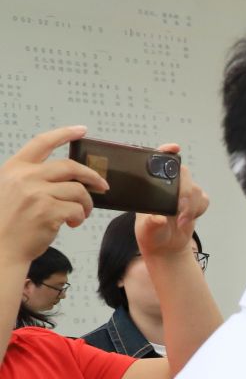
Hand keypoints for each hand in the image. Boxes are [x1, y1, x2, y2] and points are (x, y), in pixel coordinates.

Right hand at [1, 126, 103, 265]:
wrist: (0, 248)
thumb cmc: (8, 222)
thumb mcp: (10, 189)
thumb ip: (31, 178)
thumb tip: (67, 176)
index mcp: (14, 168)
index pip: (42, 142)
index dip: (64, 133)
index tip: (81, 130)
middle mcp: (25, 177)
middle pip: (70, 166)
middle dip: (91, 175)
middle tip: (102, 186)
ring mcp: (37, 194)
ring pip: (78, 190)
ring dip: (86, 203)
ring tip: (81, 213)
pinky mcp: (48, 211)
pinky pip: (77, 209)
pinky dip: (80, 217)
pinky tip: (71, 223)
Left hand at [133, 144, 208, 257]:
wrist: (166, 247)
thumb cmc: (151, 236)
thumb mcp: (146, 231)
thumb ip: (151, 224)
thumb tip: (159, 218)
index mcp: (150, 185)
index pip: (158, 162)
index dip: (166, 152)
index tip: (175, 149)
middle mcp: (167, 185)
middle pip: (183, 174)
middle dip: (185, 193)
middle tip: (179, 212)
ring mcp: (182, 192)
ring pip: (196, 189)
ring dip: (191, 206)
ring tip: (180, 221)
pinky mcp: (195, 201)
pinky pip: (204, 199)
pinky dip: (198, 210)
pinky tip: (187, 219)